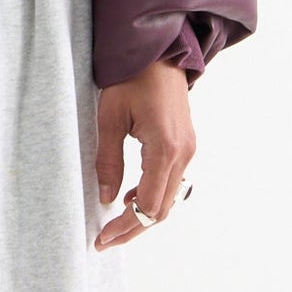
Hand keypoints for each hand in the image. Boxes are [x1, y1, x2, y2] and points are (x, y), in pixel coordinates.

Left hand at [93, 58, 195, 250]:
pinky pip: (172, 181)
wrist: (159, 50)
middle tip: (105, 241)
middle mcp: (183, 154)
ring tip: (114, 225)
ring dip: (143, 214)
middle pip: (162, 209)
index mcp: (165, 149)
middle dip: (133, 228)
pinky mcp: (185, 144)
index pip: (149, 206)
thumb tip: (107, 198)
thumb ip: (108, 162)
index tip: (102, 239)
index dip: (126, 227)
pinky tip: (130, 197)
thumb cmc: (131, 78)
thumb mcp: (110, 119)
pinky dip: (152, 195)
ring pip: (169, 198)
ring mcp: (188, 149)